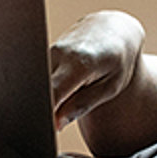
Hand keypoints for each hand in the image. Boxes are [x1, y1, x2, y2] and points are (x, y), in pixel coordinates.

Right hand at [48, 10, 144, 129]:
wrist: (115, 28)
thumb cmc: (118, 59)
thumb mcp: (110, 86)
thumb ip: (83, 104)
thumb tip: (57, 122)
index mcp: (80, 63)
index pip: (52, 94)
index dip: (47, 114)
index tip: (48, 129)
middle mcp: (60, 53)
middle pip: (40, 90)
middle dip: (44, 109)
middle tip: (57, 122)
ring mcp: (50, 50)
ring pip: (38, 84)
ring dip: (47, 98)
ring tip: (74, 94)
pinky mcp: (46, 52)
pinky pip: (40, 76)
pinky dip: (48, 88)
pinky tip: (67, 87)